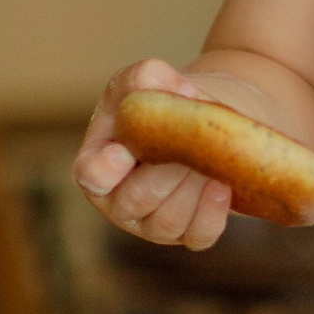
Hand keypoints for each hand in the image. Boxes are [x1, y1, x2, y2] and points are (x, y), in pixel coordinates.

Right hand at [74, 58, 272, 253]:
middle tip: (188, 147)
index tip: (124, 152)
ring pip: (166, 222)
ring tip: (208, 162)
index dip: (104, 170)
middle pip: (134, 201)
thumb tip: (177, 89)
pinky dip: (211, 215)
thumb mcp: (148, 80)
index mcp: (99, 163)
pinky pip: (197, 237)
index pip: (91, 176)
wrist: (205, 118)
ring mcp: (152, 223)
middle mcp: (119, 201)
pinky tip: (222, 187)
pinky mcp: (187, 233)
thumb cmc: (165, 100)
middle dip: (164, 173)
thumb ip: (146, 76)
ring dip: (191, 190)